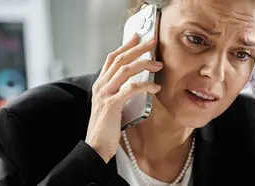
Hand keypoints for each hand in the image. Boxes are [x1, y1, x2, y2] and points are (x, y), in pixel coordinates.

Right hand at [85, 34, 162, 162]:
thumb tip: (137, 83)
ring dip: (144, 64)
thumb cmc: (106, 129)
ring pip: (125, 70)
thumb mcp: (111, 106)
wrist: (96, 147)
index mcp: (100, 85)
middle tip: (152, 42)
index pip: (112, 58)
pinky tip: (155, 86)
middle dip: (138, 48)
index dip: (125, 46)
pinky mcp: (112, 105)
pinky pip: (131, 89)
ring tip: (158, 63)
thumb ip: (119, 92)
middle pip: (120, 59)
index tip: (138, 37)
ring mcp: (105, 94)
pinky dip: (145, 85)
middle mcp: (100, 86)